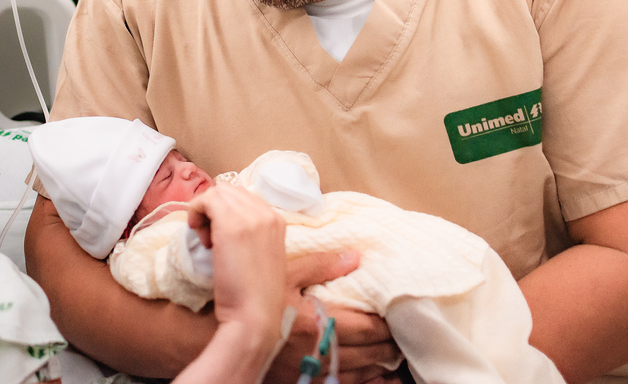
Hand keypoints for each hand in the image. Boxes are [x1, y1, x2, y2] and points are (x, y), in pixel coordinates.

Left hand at [187, 185, 286, 340]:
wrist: (255, 316)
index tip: (220, 237)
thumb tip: (223, 222)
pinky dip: (195, 213)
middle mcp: (266, 213)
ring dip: (204, 212)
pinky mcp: (231, 224)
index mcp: (277, 220)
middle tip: (209, 238)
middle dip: (213, 209)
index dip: (225, 212)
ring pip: (216, 193)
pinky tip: (200, 237)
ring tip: (206, 241)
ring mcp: (251, 217)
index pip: (243, 197)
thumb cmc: (256, 296)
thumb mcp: (263, 256)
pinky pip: (205, 200)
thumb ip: (253, 234)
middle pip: (229, 191)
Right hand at [263, 252, 402, 383]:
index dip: (386, 324)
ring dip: (378, 363)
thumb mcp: (285, 275)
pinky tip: (372, 377)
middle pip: (369, 352)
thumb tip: (354, 256)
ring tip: (390, 354)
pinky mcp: (303, 382)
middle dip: (388, 344)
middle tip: (401, 335)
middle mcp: (320, 350)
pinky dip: (363, 382)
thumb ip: (321, 265)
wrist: (226, 334)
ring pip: (359, 372)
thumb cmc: (253, 300)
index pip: (367, 327)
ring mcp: (312, 370)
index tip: (398, 317)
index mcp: (319, 322)